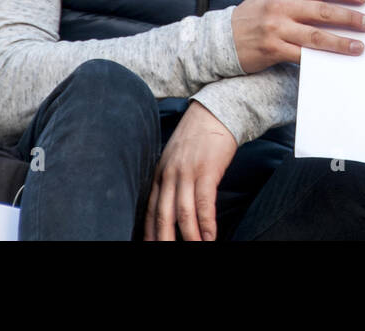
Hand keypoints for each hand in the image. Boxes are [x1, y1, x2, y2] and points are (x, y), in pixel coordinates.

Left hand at [144, 102, 236, 241]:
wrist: (215, 112)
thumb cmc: (199, 136)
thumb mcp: (176, 156)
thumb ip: (171, 177)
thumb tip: (173, 203)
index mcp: (160, 172)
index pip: (150, 209)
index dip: (149, 231)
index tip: (150, 245)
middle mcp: (170, 174)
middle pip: (162, 215)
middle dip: (163, 239)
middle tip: (166, 252)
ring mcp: (188, 172)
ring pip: (184, 213)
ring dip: (190, 236)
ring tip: (196, 248)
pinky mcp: (207, 170)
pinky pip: (204, 203)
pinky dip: (206, 224)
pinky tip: (210, 237)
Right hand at [231, 0, 364, 72]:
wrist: (220, 39)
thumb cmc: (251, 18)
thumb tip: (329, 4)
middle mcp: (281, 7)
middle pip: (323, 11)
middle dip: (349, 18)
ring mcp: (276, 28)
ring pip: (316, 36)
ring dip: (341, 42)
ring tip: (359, 46)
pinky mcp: (273, 49)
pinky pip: (302, 55)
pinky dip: (320, 59)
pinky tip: (334, 62)